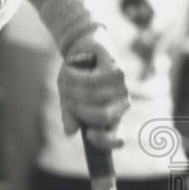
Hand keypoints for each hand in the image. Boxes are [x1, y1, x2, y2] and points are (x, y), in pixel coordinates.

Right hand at [57, 27, 128, 148]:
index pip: (117, 138)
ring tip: (67, 79)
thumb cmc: (76, 77)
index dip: (107, 141)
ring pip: (95, 98)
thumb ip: (70, 115)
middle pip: (103, 117)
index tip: (89, 136)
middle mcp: (119, 106)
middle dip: (79, 109)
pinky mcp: (117, 71)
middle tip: (69, 98)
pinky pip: (93, 80)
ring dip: (74, 89)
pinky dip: (75, 76)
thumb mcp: (68, 97)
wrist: (80, 47)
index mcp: (110, 119)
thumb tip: (70, 133)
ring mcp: (121, 89)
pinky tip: (70, 70)